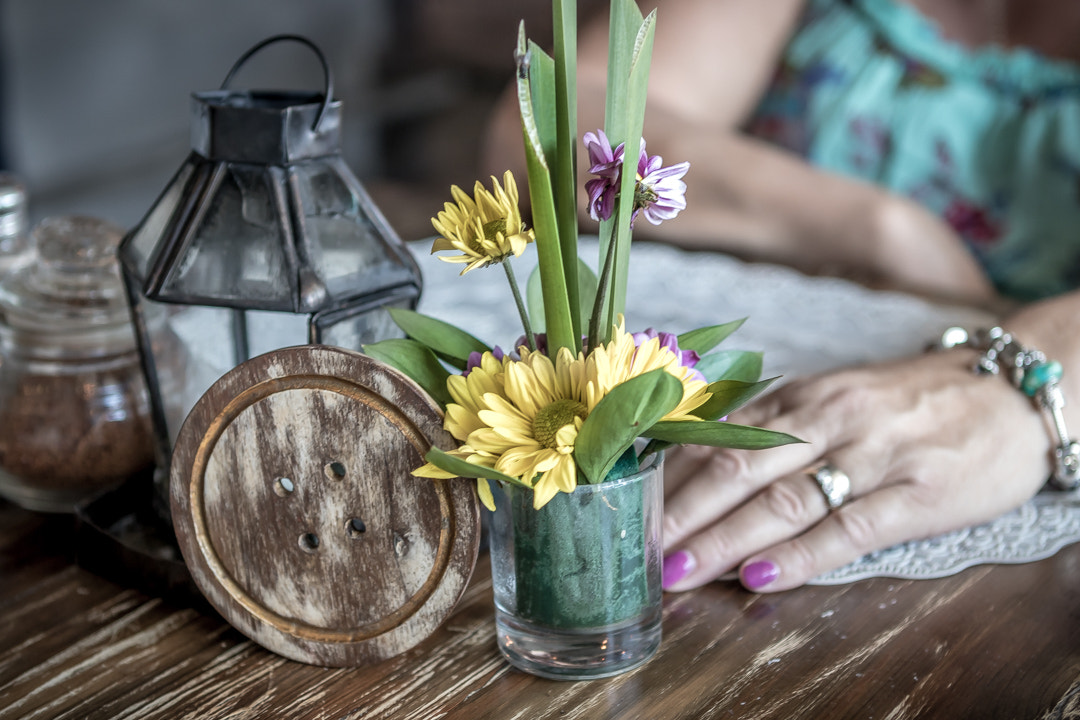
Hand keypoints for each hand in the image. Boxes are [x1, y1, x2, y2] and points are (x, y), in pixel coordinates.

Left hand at [660, 349, 1050, 591]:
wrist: (1008, 391)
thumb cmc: (904, 402)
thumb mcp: (831, 398)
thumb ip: (769, 427)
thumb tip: (694, 463)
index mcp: (799, 398)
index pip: (719, 439)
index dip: (670, 480)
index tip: (628, 512)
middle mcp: (827, 420)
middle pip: (738, 469)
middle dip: (682, 514)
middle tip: (638, 551)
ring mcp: (872, 455)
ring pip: (784, 499)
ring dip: (724, 539)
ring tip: (681, 571)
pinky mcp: (919, 492)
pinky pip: (851, 528)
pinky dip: (801, 555)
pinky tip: (762, 576)